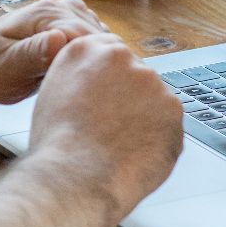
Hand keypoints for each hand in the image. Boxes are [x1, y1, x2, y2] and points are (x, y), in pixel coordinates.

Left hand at [0, 0, 107, 104]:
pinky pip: (94, 41)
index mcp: (46, 15)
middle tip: (102, 95)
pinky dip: (97, 58)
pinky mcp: (70, 27)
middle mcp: (60, 9)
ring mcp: (67, 16)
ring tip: (98, 88)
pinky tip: (91, 77)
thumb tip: (60, 40)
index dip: (97, 63)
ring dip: (102, 61)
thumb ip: (32, 53)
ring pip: (101, 39)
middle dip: (103, 63)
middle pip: (99, 37)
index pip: (88, 36)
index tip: (100, 88)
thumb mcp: (6, 65)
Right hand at [23, 33, 183, 222]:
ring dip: (144, 117)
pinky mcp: (173, 107)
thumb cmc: (57, 146)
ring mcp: (150, 81)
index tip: (109, 97)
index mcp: (85, 50)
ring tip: (120, 145)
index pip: (109, 52)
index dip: (110, 79)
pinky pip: (168, 122)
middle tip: (113, 128)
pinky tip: (136, 153)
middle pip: (134, 73)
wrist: (76, 176)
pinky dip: (158, 138)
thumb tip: (95, 85)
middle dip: (129, 98)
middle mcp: (120, 57)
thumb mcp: (52, 95)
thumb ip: (78, 78)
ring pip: (153, 99)